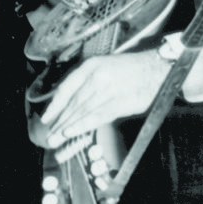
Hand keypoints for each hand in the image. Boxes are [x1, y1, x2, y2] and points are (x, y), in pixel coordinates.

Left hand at [40, 51, 167, 147]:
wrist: (156, 69)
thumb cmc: (129, 69)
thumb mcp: (103, 66)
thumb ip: (86, 81)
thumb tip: (69, 102)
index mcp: (91, 65)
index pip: (67, 87)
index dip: (55, 104)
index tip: (46, 117)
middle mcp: (97, 76)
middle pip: (73, 102)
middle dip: (60, 120)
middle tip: (49, 134)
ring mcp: (108, 90)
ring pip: (83, 110)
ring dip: (68, 125)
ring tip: (57, 137)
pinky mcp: (120, 103)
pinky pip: (98, 116)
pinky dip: (83, 125)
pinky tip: (73, 132)